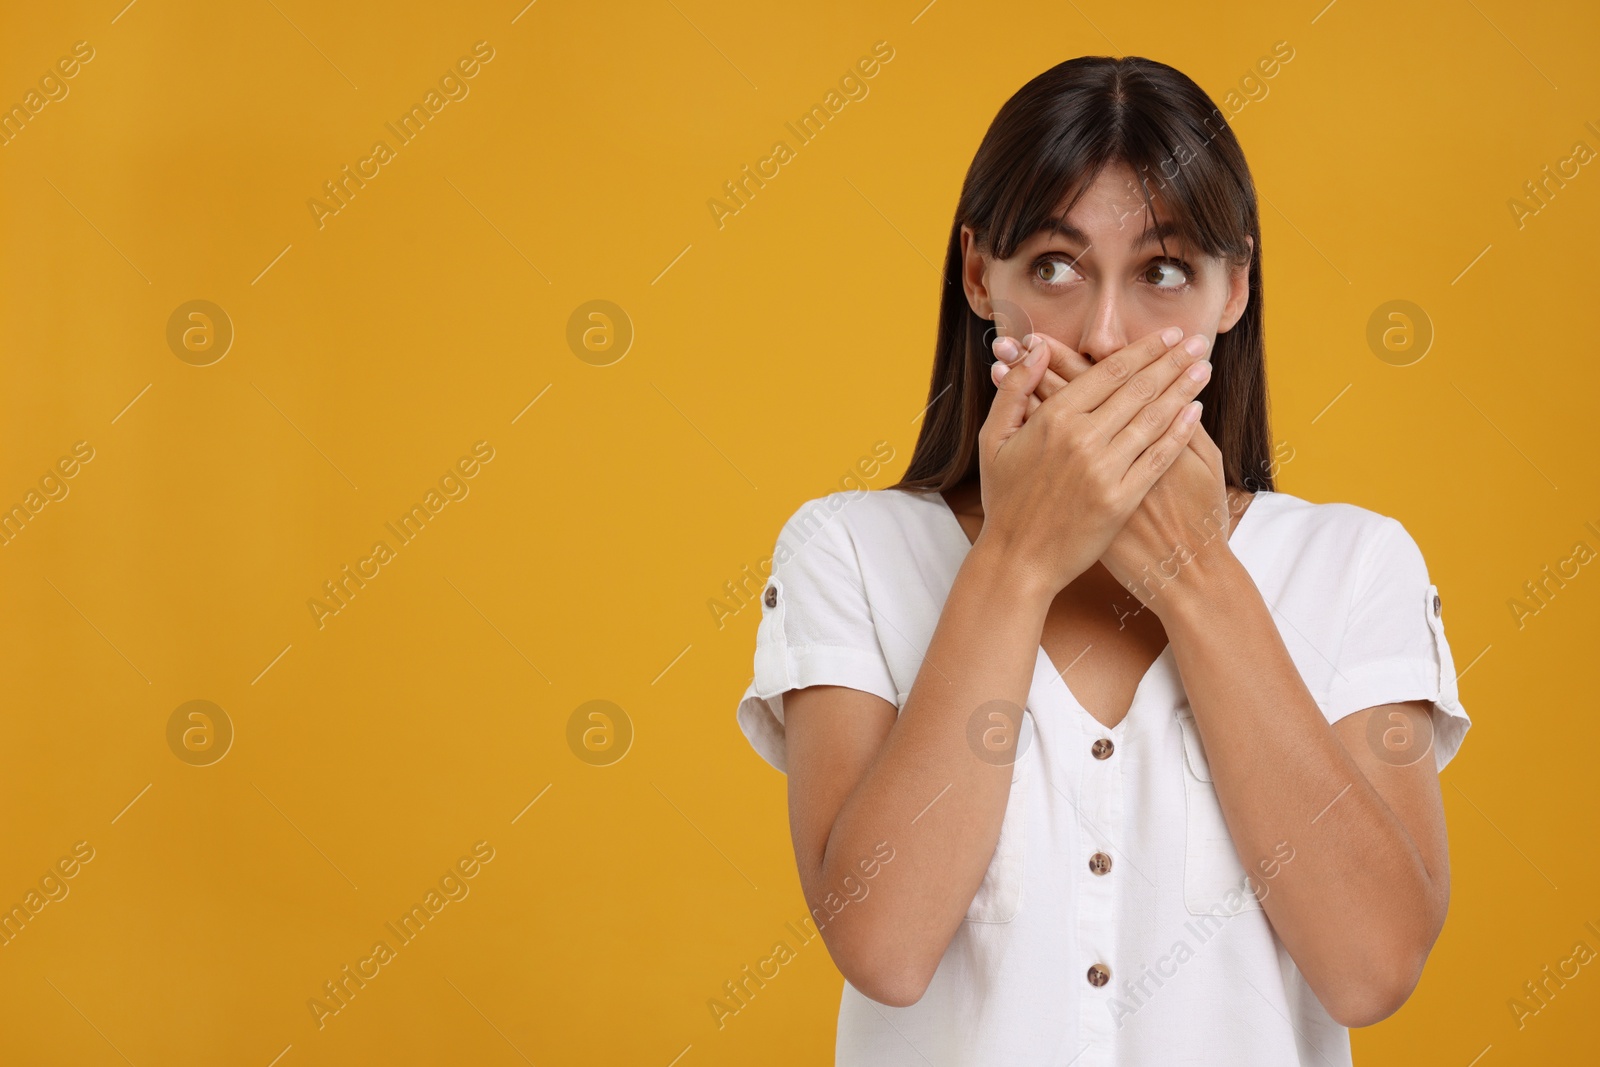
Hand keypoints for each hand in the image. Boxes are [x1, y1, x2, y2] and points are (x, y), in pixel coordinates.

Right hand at [973, 325, 1210, 597]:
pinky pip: (1157, 458)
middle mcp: (1082, 440)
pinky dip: (1178, 432)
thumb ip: (1015, 391)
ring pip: (1153, 419)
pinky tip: (1195, 412)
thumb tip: (1034, 349)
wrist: (1018, 561)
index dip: (1143, 350)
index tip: (1168, 335)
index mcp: (1052, 420)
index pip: (1108, 372)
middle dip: (1172, 361)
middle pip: (1138, 389)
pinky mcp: (1121, 500)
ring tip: (1204, 369)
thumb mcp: (994, 440)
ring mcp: (1104, 470)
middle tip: (1198, 342)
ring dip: (1183, 389)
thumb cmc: (1004, 500)